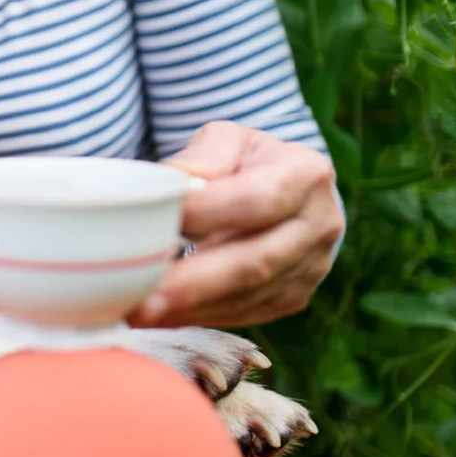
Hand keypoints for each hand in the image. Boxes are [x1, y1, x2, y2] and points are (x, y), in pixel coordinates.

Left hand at [128, 121, 344, 328]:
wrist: (289, 192)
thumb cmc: (247, 161)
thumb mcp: (228, 140)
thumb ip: (203, 156)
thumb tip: (176, 182)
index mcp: (304, 175)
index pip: (255, 200)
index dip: (207, 213)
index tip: (160, 221)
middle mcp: (317, 225)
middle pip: (253, 262)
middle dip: (194, 284)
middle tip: (142, 298)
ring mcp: (310, 268)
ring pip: (247, 296)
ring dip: (188, 308)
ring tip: (138, 311)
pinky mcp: (292, 297)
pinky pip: (243, 314)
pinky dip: (196, 316)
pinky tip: (159, 316)